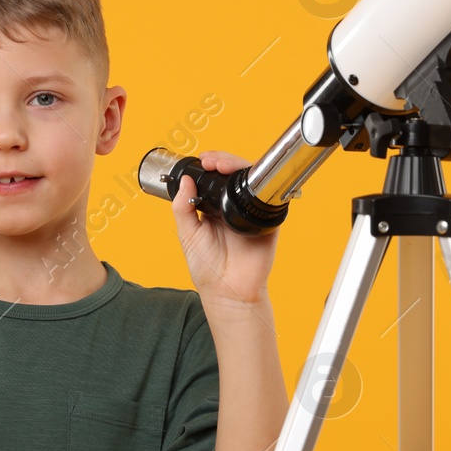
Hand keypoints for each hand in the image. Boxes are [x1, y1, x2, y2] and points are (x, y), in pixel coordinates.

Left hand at [170, 150, 277, 305]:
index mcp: (213, 208)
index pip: (215, 178)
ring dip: (240, 167)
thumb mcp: (187, 234)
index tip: (203, 160)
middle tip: (212, 161)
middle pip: (234, 174)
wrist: (227, 290)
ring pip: (251, 181)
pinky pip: (268, 200)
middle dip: (224, 161)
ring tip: (224, 166)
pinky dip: (260, 186)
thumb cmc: (207, 268)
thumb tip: (185, 181)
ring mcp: (249, 213)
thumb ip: (182, 207)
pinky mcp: (267, 222)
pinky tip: (247, 182)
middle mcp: (232, 208)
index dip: (211, 164)